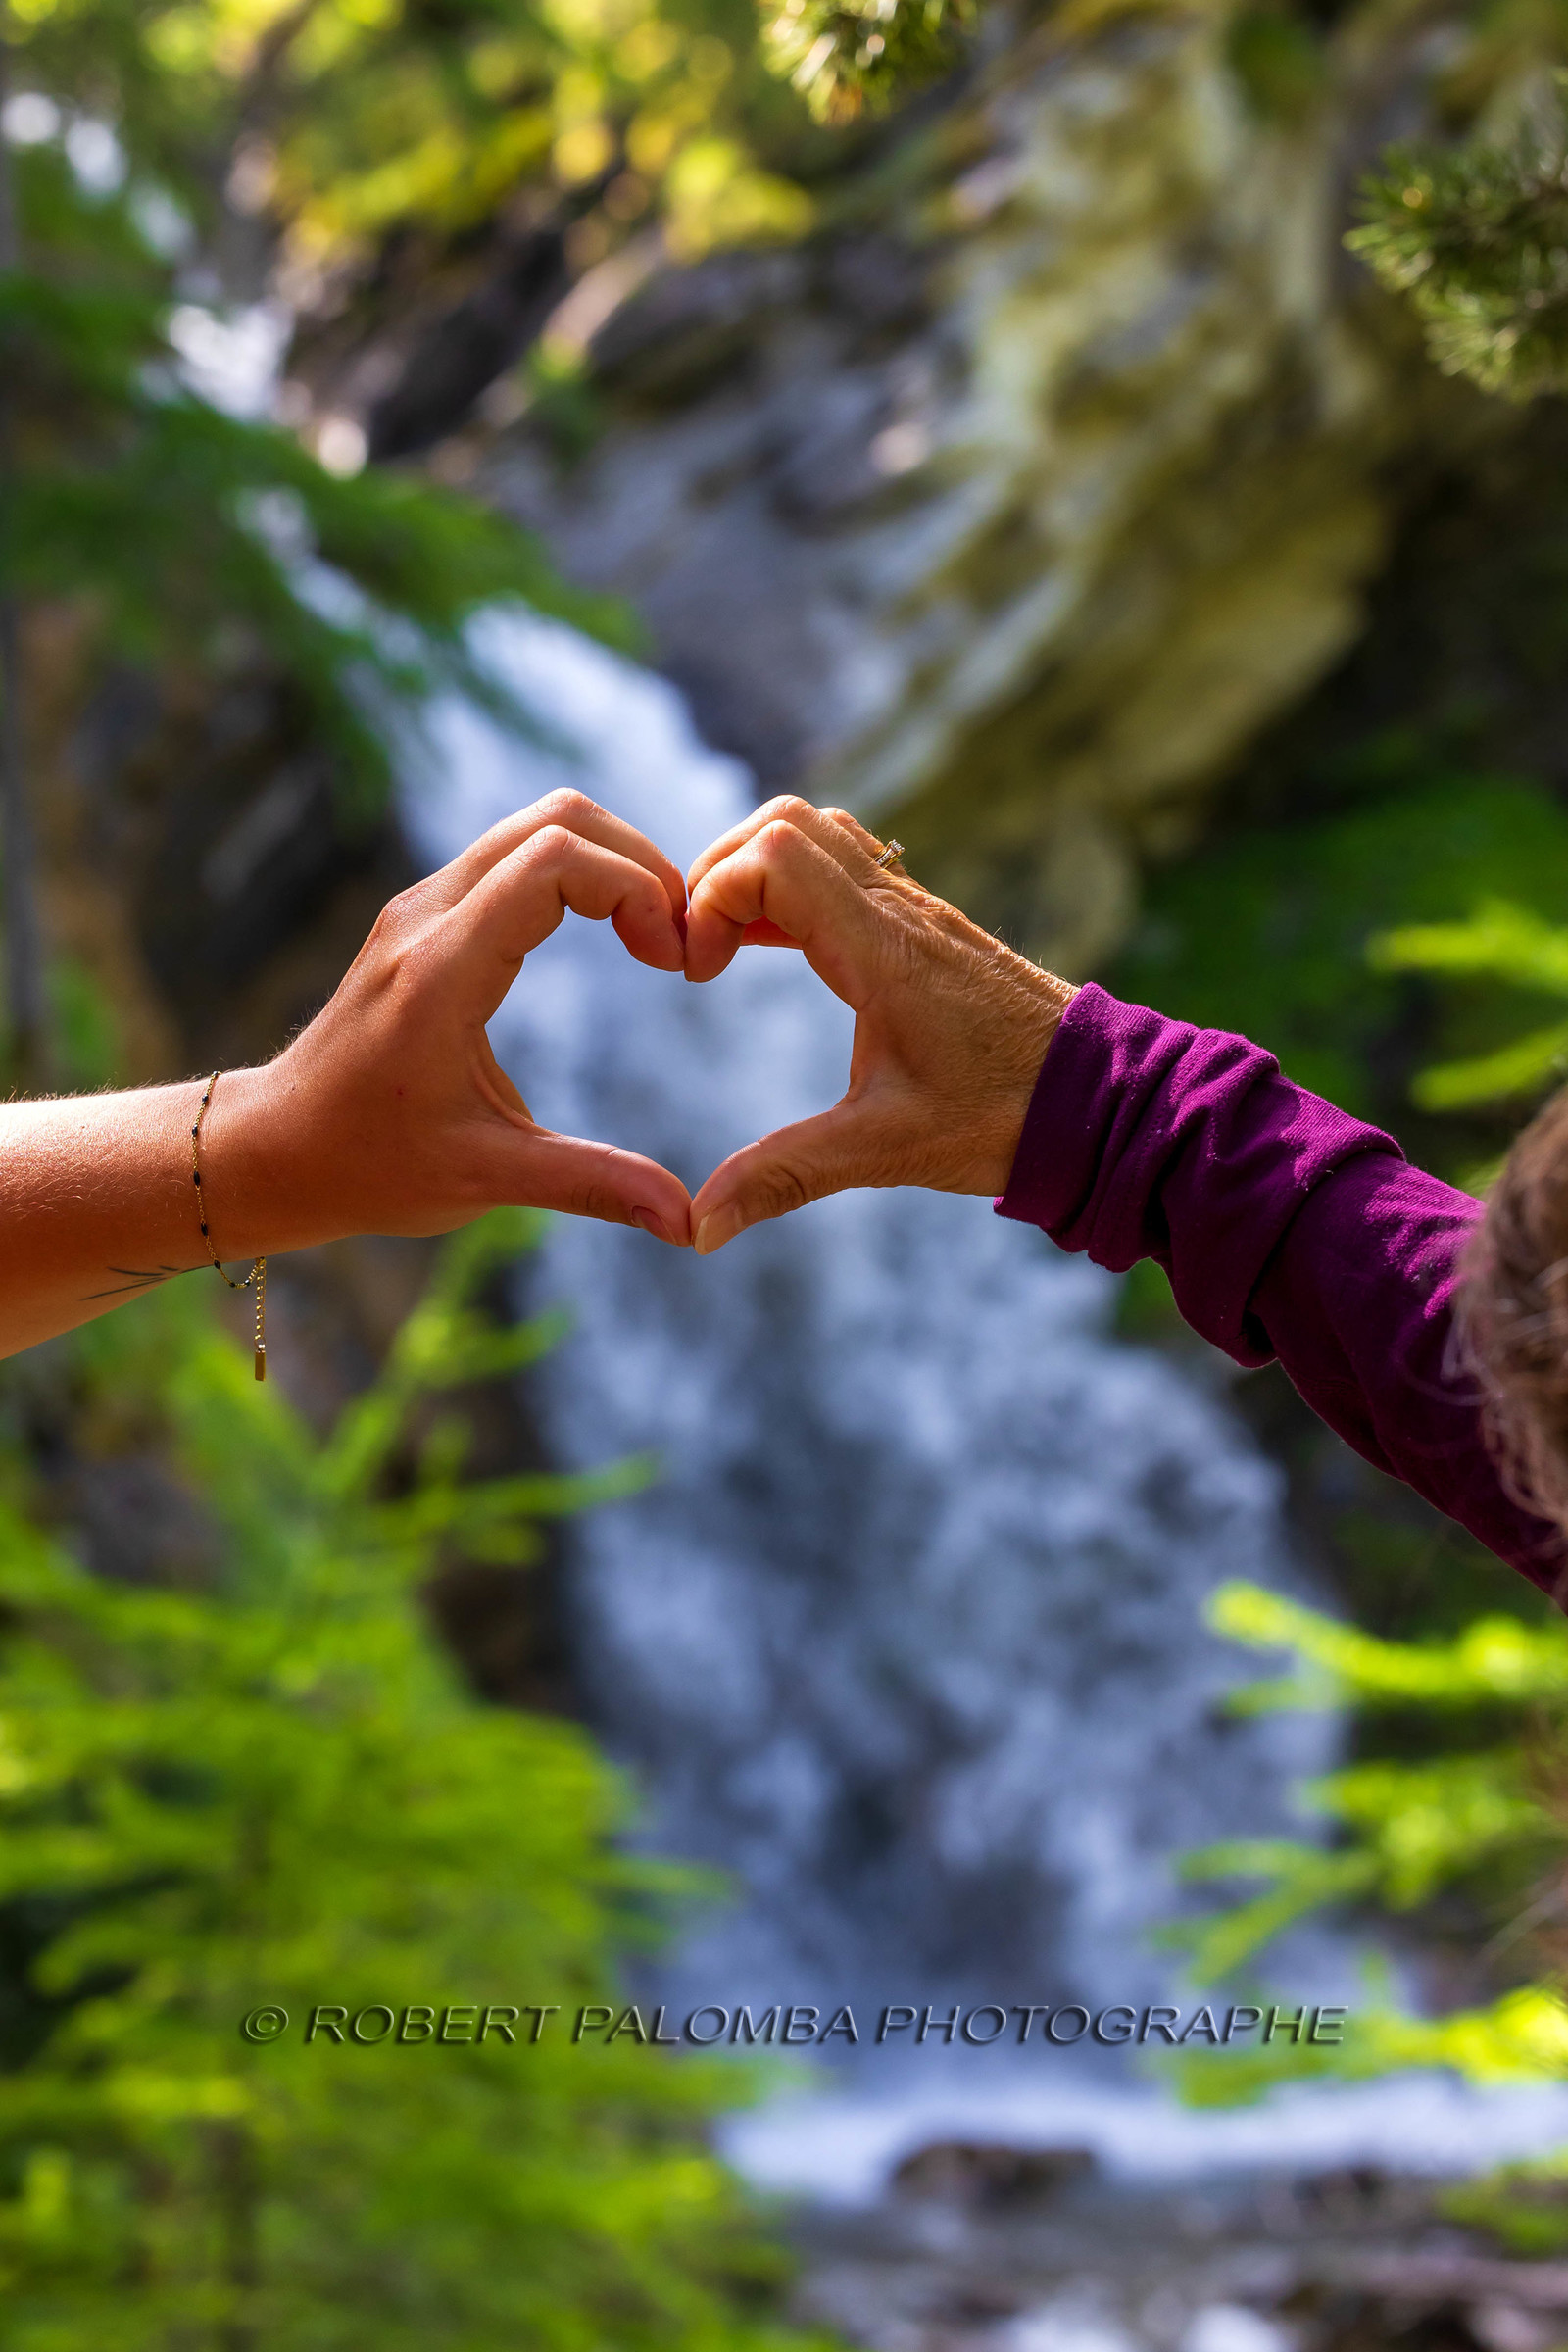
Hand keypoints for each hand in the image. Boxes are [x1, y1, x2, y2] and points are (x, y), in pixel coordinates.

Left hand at [228, 789, 694, 1249]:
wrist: (275, 1148)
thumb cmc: (369, 1166)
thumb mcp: (484, 1180)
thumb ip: (591, 1185)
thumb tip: (688, 1224)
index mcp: (442, 971)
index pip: (556, 860)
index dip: (636, 890)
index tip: (671, 961)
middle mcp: (426, 918)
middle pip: (557, 819)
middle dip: (640, 862)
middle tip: (678, 941)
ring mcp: (421, 908)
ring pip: (536, 824)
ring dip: (610, 861)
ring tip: (653, 936)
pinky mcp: (423, 917)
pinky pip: (514, 854)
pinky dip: (577, 872)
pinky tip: (608, 934)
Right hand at [682, 798, 1076, 1254]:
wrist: (1102, 1099)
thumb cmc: (1002, 1118)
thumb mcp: (884, 1150)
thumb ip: (784, 1176)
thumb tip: (699, 1226)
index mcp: (880, 948)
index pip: (770, 858)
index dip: (711, 899)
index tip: (698, 972)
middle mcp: (897, 910)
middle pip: (784, 822)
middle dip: (719, 872)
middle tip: (700, 950)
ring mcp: (917, 910)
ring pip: (819, 833)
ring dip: (758, 872)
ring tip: (728, 946)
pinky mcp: (928, 926)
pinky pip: (849, 867)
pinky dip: (798, 888)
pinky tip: (780, 950)